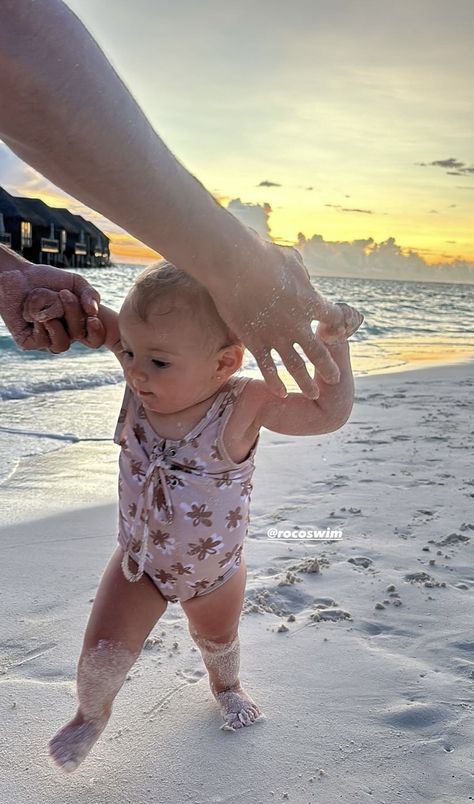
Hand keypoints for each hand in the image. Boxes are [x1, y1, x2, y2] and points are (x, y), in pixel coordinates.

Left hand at [0, 245, 101, 350]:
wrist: (19, 275)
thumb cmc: (48, 280)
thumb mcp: (75, 282)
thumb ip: (90, 294)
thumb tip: (94, 311)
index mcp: (77, 325)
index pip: (94, 339)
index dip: (97, 333)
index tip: (92, 318)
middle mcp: (64, 335)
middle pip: (78, 336)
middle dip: (72, 313)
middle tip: (63, 294)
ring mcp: (46, 340)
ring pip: (61, 345)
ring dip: (56, 322)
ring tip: (47, 307)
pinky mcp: (28, 342)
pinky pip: (42, 342)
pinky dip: (39, 325)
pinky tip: (32, 314)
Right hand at [208, 237, 356, 398]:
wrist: (235, 265)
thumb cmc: (264, 256)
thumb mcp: (293, 260)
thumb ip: (302, 275)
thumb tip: (304, 280)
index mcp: (310, 301)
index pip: (333, 319)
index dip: (337, 326)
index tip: (334, 330)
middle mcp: (297, 324)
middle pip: (319, 351)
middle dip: (328, 366)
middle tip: (335, 378)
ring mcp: (276, 336)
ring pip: (296, 366)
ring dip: (305, 381)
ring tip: (313, 393)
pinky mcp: (254, 341)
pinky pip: (268, 368)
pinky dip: (275, 382)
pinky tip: (281, 394)